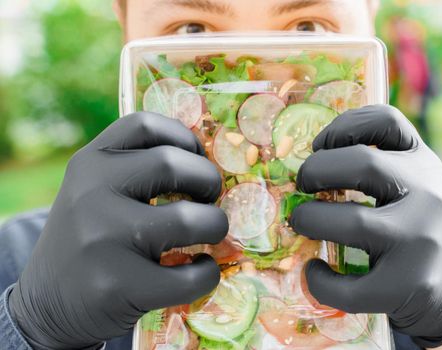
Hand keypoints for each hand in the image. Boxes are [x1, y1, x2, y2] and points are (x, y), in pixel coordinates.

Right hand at [8, 112, 227, 349]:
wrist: (47, 306)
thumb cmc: (89, 242)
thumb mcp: (94, 193)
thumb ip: (136, 170)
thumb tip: (208, 161)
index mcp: (88, 163)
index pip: (144, 124)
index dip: (184, 137)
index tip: (197, 158)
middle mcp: (91, 193)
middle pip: (172, 163)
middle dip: (208, 180)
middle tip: (209, 199)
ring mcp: (103, 240)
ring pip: (189, 219)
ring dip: (215, 225)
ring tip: (209, 234)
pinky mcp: (118, 286)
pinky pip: (189, 276)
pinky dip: (207, 274)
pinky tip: (198, 270)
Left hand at [290, 105, 441, 346]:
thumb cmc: (418, 229)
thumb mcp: (413, 184)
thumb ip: (378, 165)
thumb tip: (309, 161)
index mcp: (424, 165)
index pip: (387, 122)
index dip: (344, 126)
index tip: (319, 145)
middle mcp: (428, 197)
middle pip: (362, 164)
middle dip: (316, 170)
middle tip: (302, 185)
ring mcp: (419, 244)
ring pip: (352, 222)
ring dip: (311, 219)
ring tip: (302, 223)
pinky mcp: (406, 287)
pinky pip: (348, 285)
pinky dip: (320, 280)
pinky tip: (315, 271)